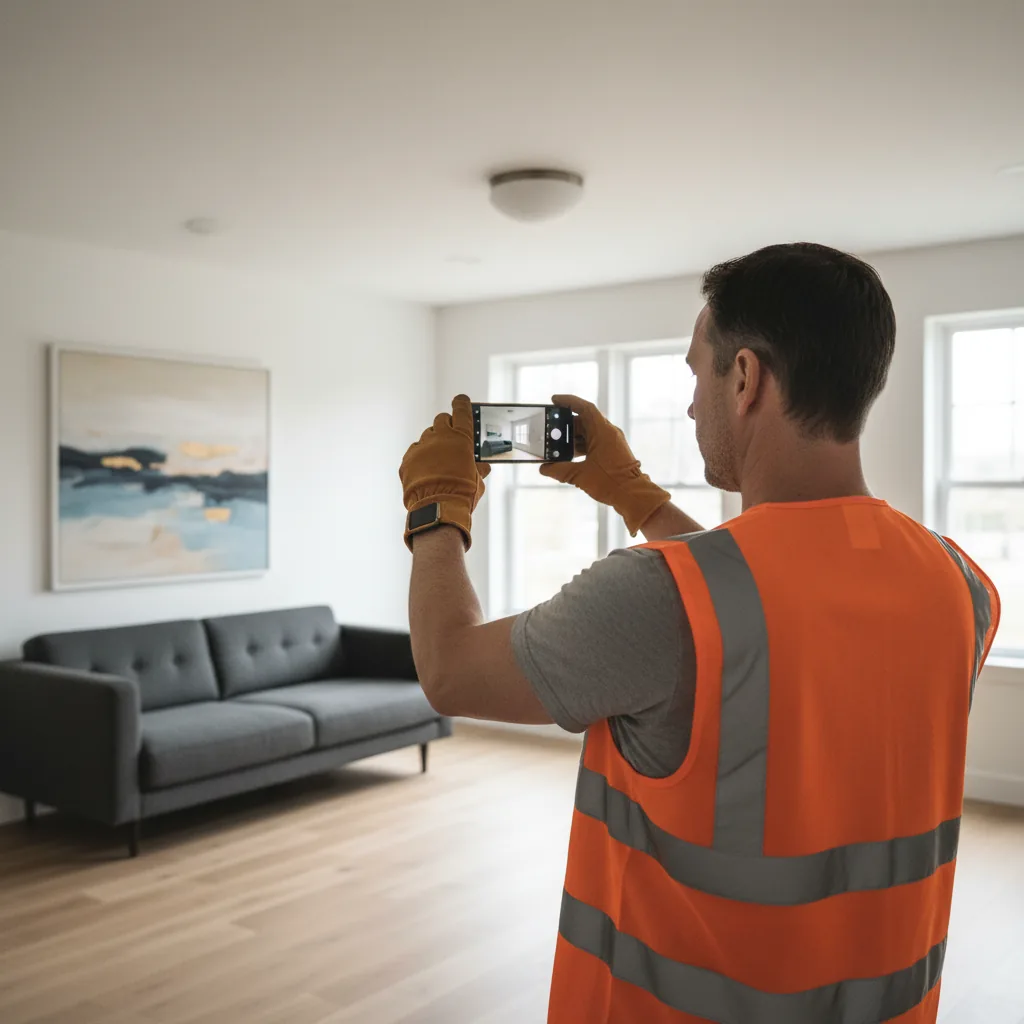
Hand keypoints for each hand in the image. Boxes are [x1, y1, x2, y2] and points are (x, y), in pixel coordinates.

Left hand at [400, 395, 489, 549]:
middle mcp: (440, 437)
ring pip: (427, 436)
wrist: (438, 508)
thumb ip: (478, 468)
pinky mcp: (408, 459)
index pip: (461, 410)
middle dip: (447, 426)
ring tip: (439, 461)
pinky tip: (426, 471)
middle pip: (441, 419)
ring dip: (433, 443)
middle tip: (451, 438)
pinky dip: (421, 458)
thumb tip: (482, 467)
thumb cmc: (462, 493)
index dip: (462, 404)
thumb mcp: (478, 480)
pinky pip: (415, 452)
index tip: (461, 400)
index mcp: (461, 437)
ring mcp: (422, 446)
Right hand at [540, 394, 669, 536]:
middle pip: (584, 422)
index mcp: (603, 431)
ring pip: (589, 434)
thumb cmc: (611, 482)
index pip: (585, 408)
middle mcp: (609, 434)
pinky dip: (581, 448)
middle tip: (551, 429)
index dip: (569, 401)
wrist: (633, 496)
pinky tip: (569, 458)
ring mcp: (612, 443)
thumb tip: (545, 468)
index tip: (555, 400)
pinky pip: (594, 444)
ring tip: (556, 445)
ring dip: (573, 438)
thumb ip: (559, 470)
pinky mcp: (612, 454)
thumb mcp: (580, 475)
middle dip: (566, 425)